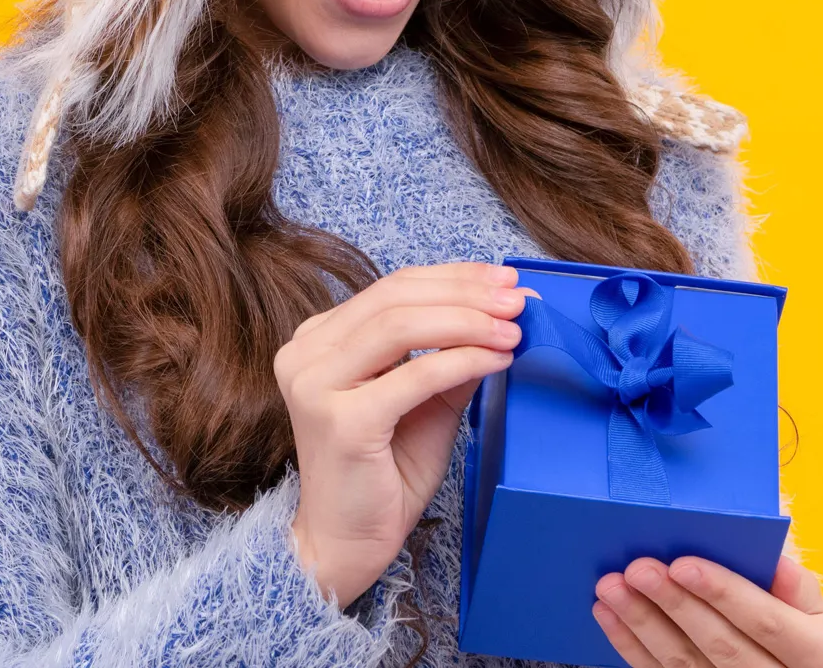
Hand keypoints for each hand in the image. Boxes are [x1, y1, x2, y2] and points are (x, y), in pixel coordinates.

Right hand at [277, 261, 529, 605]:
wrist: (346, 544)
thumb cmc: (383, 475)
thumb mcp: (426, 404)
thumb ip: (453, 358)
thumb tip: (504, 317)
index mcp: (319, 340)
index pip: (392, 288)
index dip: (453, 278)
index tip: (504, 280)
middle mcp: (306, 353)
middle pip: (395, 297)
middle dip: (465, 293)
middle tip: (517, 300)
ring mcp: (316, 385)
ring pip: (401, 326)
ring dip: (468, 322)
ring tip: (513, 330)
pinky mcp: (341, 421)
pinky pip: (415, 375)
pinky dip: (462, 361)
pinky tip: (497, 360)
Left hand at [593, 555, 822, 666]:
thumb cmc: (806, 648)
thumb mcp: (820, 621)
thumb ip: (799, 590)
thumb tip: (775, 558)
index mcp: (816, 654)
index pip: (767, 622)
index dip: (725, 593)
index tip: (684, 564)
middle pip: (720, 644)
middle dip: (675, 605)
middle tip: (637, 569)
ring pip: (685, 664)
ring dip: (643, 624)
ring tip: (611, 587)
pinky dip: (632, 647)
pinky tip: (610, 617)